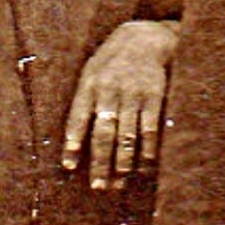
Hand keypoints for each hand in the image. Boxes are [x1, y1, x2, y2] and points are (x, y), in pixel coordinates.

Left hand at [62, 19, 177, 188]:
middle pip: (104, 133)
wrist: (145, 38)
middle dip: (100, 163)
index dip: (73, 143)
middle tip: (99, 187)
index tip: (70, 167)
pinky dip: (148, 152)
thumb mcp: (91, 72)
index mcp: (89, 85)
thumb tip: (74, 140)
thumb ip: (84, 101)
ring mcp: (133, 94)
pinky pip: (150, 130)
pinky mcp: (155, 96)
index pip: (78, 118)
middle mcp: (109, 90)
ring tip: (120, 183)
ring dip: (123, 163)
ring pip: (127, 136)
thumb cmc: (113, 62)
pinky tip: (145, 168)